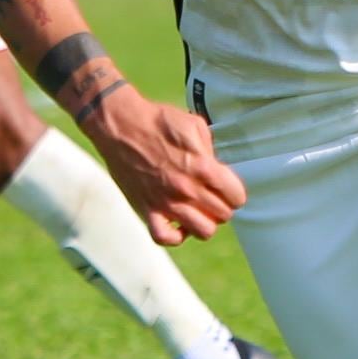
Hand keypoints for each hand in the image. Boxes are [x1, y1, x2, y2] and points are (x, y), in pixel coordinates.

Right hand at [85, 85, 245, 243]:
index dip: (235, 192)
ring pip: (203, 231)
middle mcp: (187, 189)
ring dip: (204, 222)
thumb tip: (217, 169)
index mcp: (203, 167)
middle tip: (211, 195)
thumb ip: (211, 150)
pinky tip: (177, 223)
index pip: (236, 197)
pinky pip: (164, 237)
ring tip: (197, 210)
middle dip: (222, 205)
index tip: (225, 186)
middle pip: (223, 215)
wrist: (121, 125)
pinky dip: (174, 236)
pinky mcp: (147, 208)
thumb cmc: (158, 121)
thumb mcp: (195, 125)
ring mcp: (166, 202)